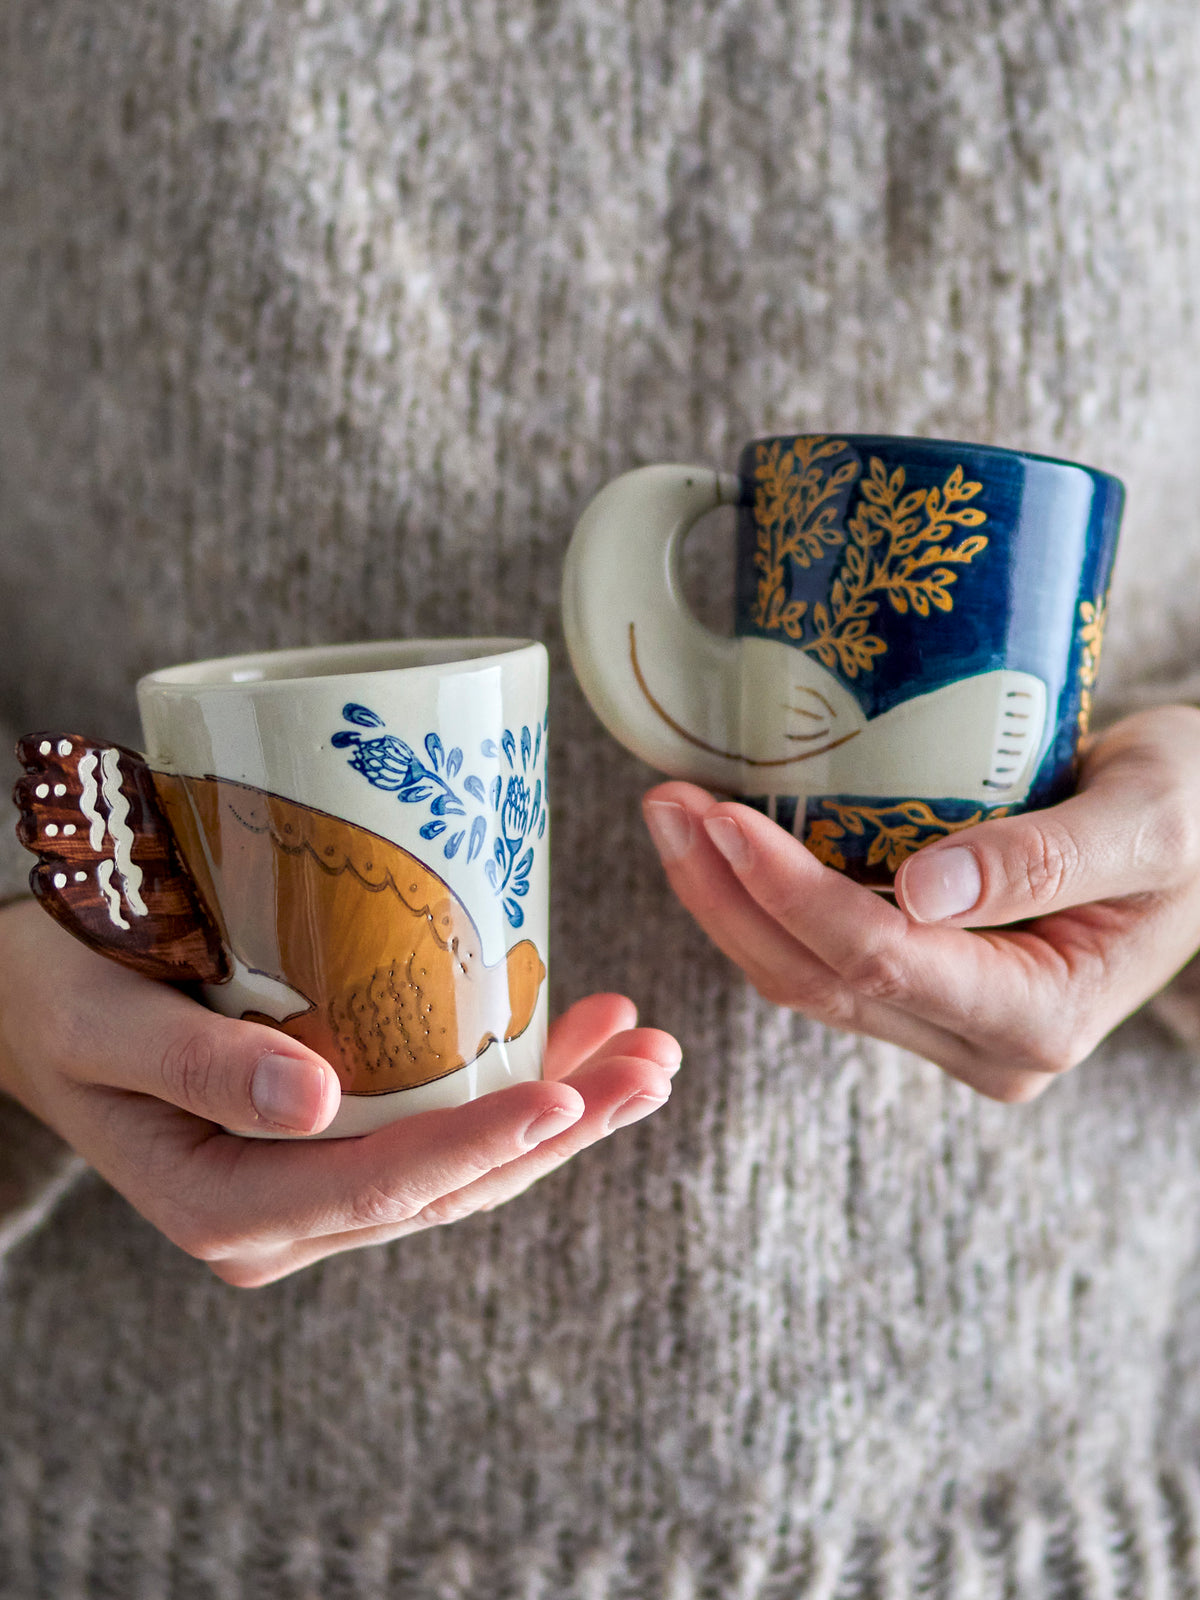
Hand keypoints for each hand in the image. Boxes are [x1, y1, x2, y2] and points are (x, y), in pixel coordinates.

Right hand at [0, 903, 678, 1284]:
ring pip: (460, 1167)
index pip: (382, 1184)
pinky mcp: (329, 1150)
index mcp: (226, 1206)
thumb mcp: (104, 1020)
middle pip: (448, 1186)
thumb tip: (312, 1101)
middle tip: (652, 1062)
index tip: (572, 1095)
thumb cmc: (57, 994)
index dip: (484, 1142)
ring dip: (560, 1112)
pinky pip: (437, 1134)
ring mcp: (311, 1192)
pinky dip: (511, 1090)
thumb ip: (197, 1066)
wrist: (32, 1003)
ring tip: (642, 1050)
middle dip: (561, 1128)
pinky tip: (572, 1038)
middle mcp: (280, 1219)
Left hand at [643, 705, 1199, 1102]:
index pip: (880, 961)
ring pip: (803, 979)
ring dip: (727, 900)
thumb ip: (1045, 858)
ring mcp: (950, 1026)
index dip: (790, 893)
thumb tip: (923, 891)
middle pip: (817, 984)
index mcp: (1040, 1016)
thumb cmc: (1196, 810)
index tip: (721, 817)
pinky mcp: (926, 992)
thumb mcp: (1149, 817)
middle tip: (665, 806)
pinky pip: (822, 959)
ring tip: (674, 813)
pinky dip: (764, 902)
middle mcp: (986, 1045)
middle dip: (726, 897)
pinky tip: (724, 841)